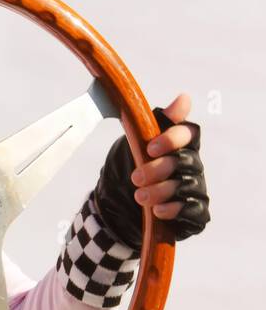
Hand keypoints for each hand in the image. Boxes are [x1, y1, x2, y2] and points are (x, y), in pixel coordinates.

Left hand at [93, 92, 209, 248]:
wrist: (115, 204)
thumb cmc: (127, 166)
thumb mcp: (133, 142)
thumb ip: (156, 122)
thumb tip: (185, 98)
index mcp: (178, 144)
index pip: (189, 133)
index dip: (172, 139)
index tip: (149, 148)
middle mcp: (192, 164)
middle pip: (186, 162)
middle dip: (159, 169)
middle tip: (136, 177)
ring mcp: (195, 188)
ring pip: (188, 186)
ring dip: (162, 191)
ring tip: (140, 196)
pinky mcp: (195, 211)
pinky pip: (193, 209)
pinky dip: (175, 209)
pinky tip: (158, 210)